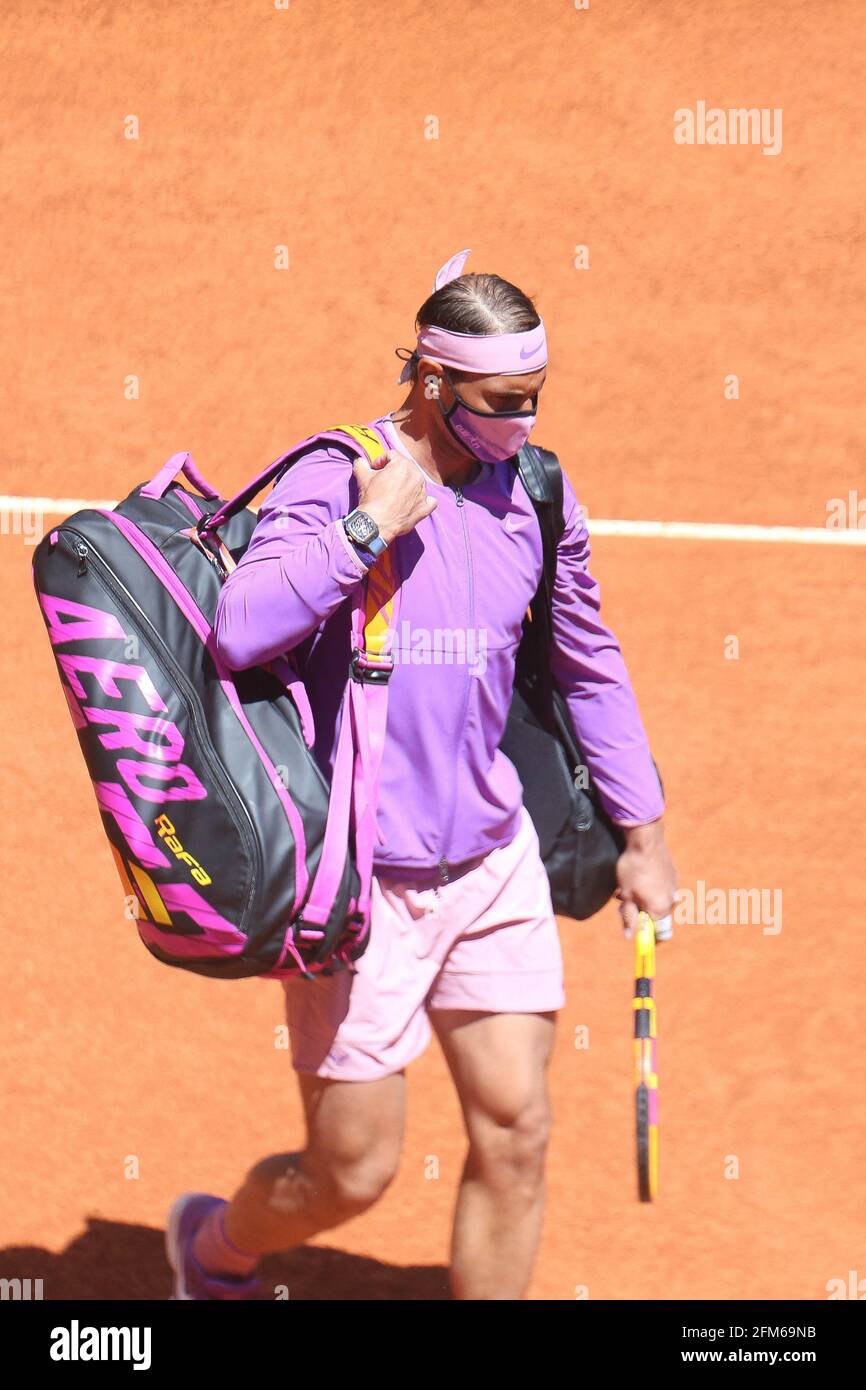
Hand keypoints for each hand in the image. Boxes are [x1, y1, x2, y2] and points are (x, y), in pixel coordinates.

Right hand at [353, 449, 437, 544]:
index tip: (374, 469)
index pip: (392, 455)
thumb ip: (362, 464)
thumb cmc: (371, 499)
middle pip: (406, 467)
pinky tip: (413, 503)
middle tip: (384, 481)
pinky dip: (422, 500)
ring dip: (407, 484)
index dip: (380, 461)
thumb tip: (362, 462)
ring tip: (394, 493)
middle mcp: (417, 476)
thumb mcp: (362, 477)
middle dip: (394, 471)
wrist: (375, 524)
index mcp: (403, 465)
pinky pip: (429, 500)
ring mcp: (423, 492)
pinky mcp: (425, 508)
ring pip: (417, 482)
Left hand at [615, 819, 677, 940]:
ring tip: (629, 888)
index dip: (647, 935)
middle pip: (657, 917)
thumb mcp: (626, 894)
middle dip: (641, 914)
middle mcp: (672, 901)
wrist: (646, 840)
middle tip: (624, 905)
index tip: (635, 931)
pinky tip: (640, 878)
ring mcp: (675, 887)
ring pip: (659, 902)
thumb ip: (630, 917)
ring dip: (645, 900)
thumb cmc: (633, 868)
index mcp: (661, 909)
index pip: (659, 933)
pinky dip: (652, 889)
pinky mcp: (674, 875)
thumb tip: (629, 936)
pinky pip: (663, 890)